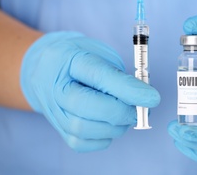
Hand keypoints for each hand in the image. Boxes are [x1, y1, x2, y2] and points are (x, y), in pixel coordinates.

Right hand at [21, 32, 159, 151]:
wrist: (44, 68)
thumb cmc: (79, 59)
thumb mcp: (100, 53)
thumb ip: (118, 74)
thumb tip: (141, 97)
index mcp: (69, 59)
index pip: (99, 76)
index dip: (129, 89)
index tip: (153, 98)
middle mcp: (56, 86)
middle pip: (87, 106)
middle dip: (122, 112)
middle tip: (140, 110)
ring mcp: (54, 110)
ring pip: (84, 129)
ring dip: (114, 127)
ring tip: (126, 116)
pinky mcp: (57, 128)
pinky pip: (81, 143)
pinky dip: (103, 138)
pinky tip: (110, 125)